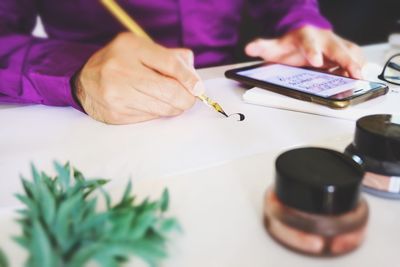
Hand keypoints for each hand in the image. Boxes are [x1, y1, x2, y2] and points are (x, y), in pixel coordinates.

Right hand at [75, 32, 204, 124]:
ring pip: (162, 108)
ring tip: (170, 100)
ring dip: (173, 107)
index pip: (170, 64)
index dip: (189, 78)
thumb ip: (171, 58)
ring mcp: (117, 94)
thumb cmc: (120, 63)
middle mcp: (121, 70)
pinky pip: (150, 118)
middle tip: (188, 99)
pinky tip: (151, 105)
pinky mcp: (117, 114)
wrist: (85, 83)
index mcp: (130, 47)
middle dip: (185, 98)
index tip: (198, 88)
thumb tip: (194, 80)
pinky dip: (157, 113)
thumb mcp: (142, 49)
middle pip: (169, 91)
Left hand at [245, 25, 364, 78]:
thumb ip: (263, 47)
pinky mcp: (344, 50)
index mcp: (306, 36)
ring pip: (350, 51)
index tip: (316, 61)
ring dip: (356, 64)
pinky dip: (359, 66)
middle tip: (352, 74)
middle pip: (337, 48)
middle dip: (345, 61)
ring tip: (360, 79)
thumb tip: (249, 48)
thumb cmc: (291, 42)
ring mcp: (336, 43)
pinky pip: (355, 56)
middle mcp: (324, 38)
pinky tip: (359, 77)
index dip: (313, 51)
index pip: (309, 43)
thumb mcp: (275, 46)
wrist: (303, 30)